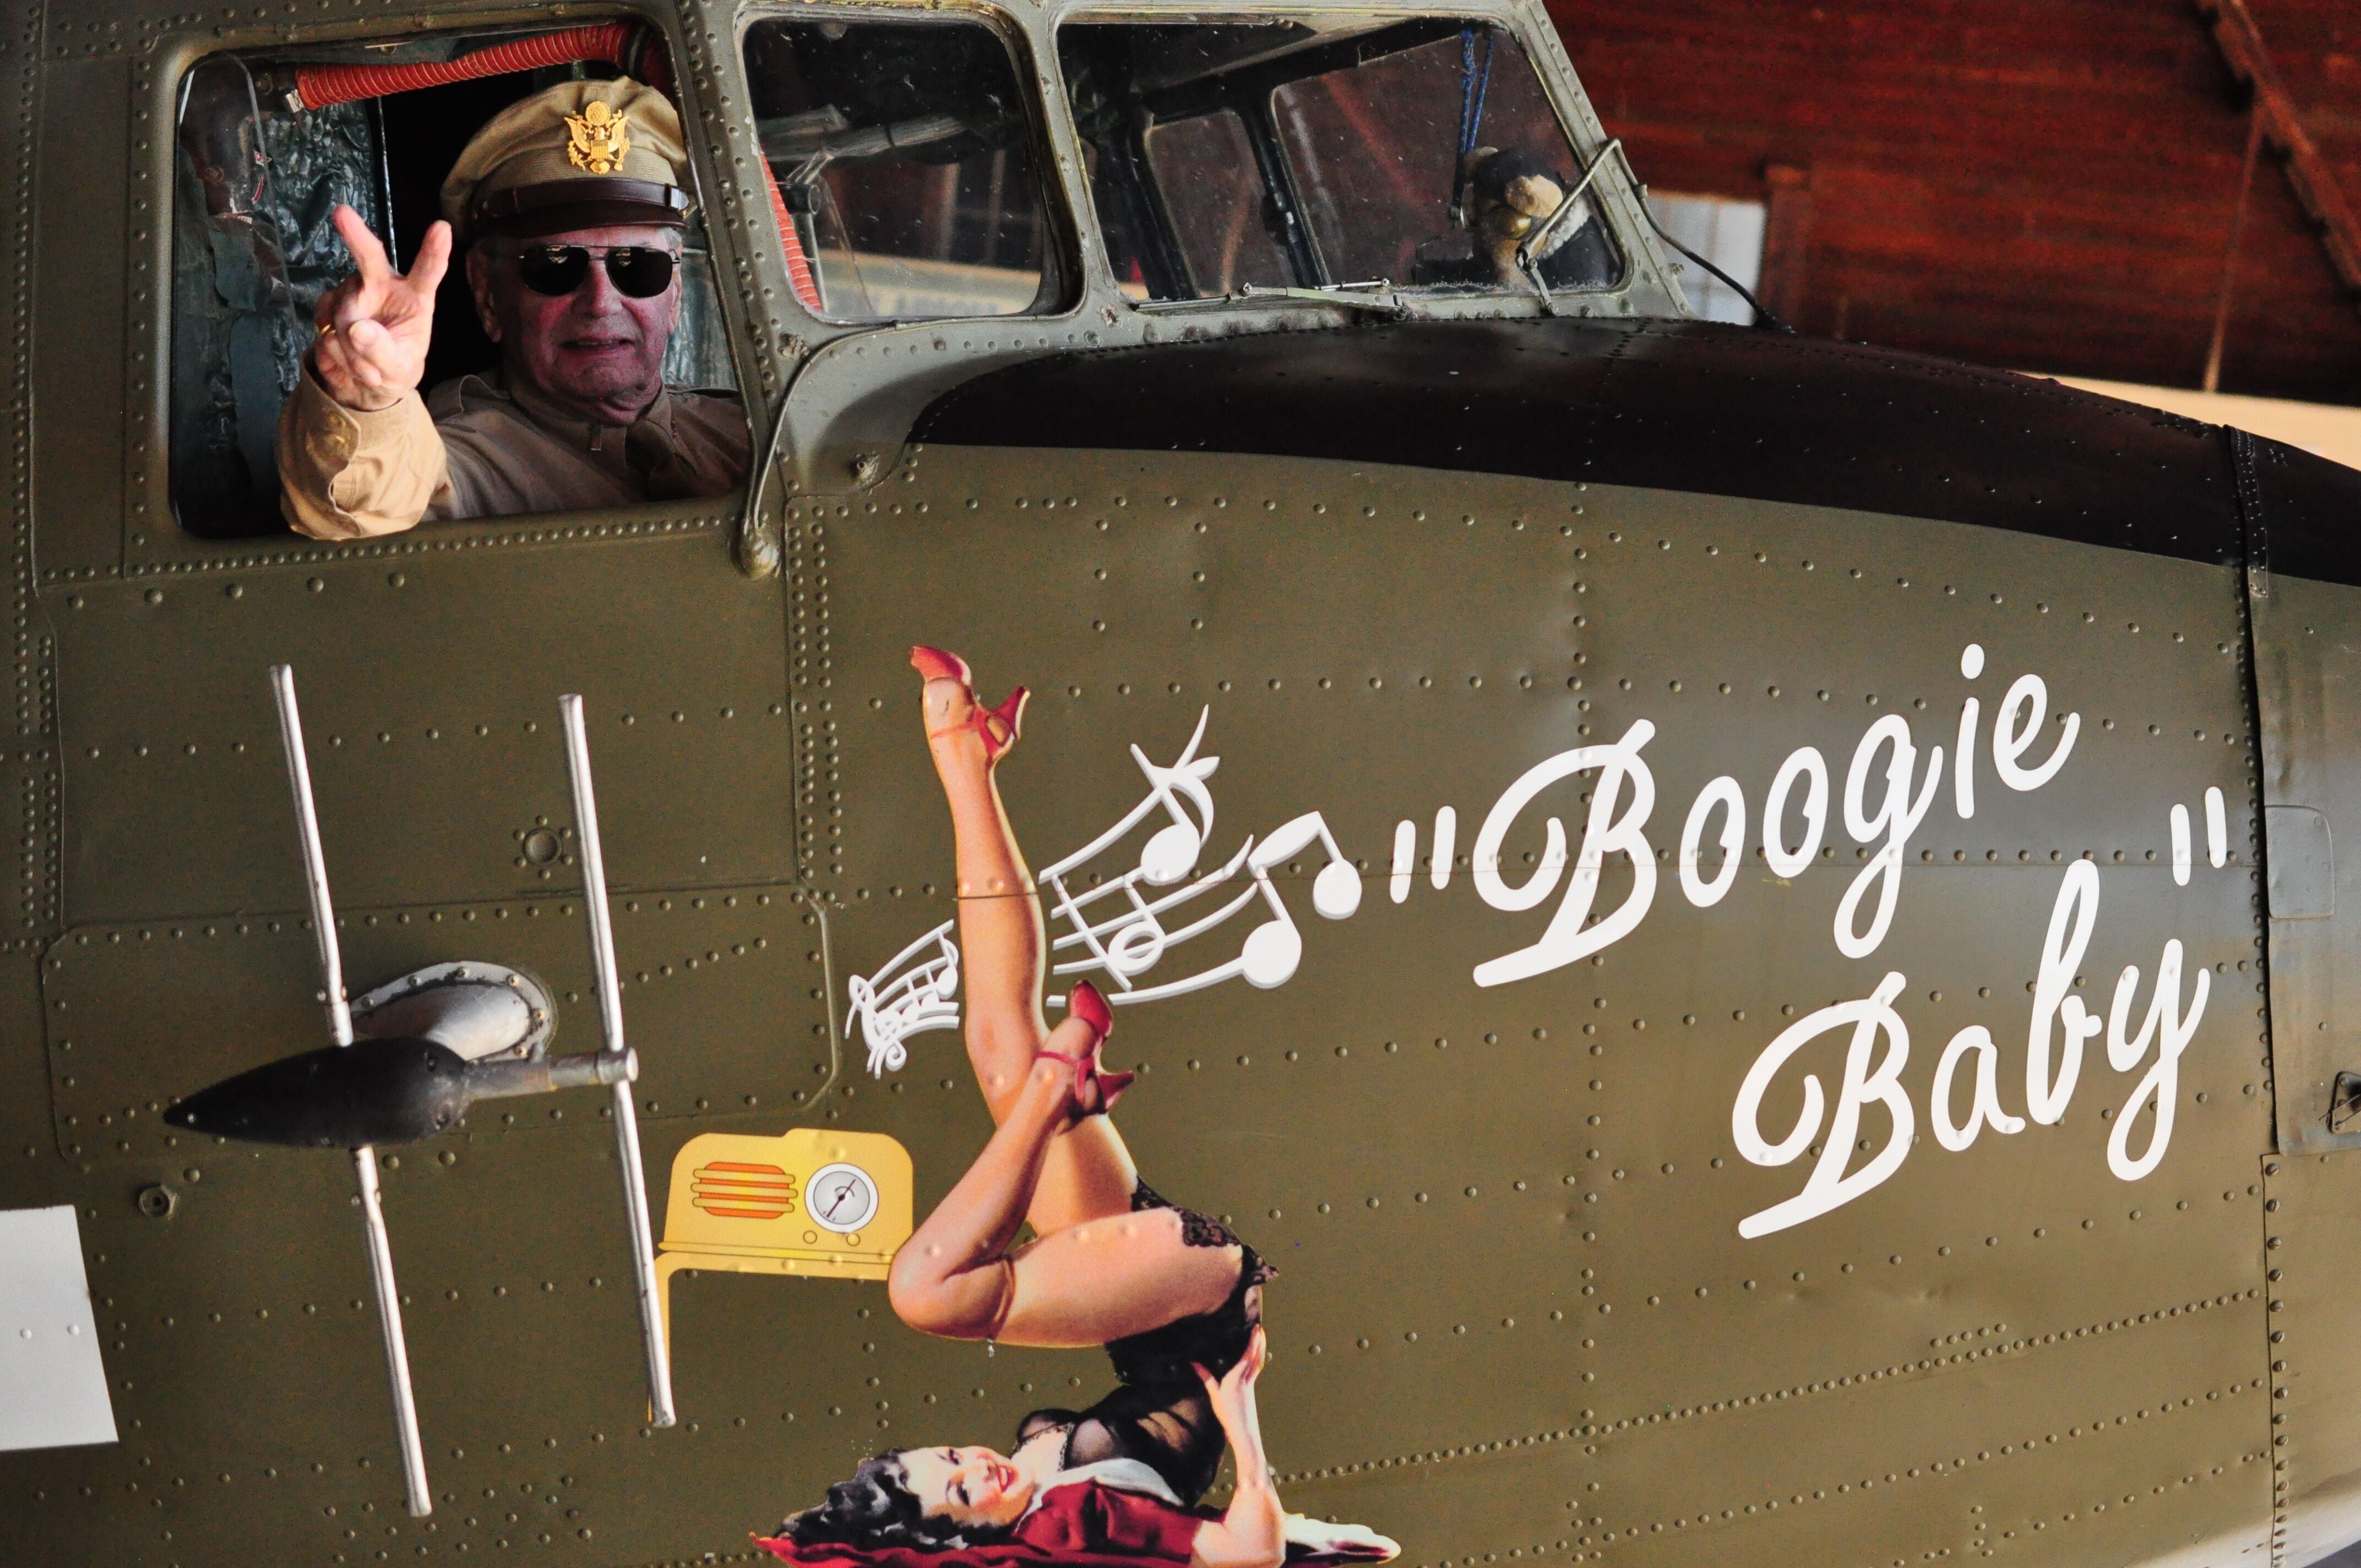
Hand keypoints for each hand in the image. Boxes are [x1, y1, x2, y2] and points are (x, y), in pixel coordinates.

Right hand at [309, 205, 451, 412]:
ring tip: (367, 370)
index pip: (427, 272)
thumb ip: (384, 352)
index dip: (434, 252)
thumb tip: (358, 329)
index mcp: (414, 297)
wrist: (365, 384)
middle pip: (369, 257)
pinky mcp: (326, 307)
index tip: (442, 228)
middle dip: (355, 235)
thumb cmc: (395, 367)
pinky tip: (346, 361)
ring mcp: (351, 293)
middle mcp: (381, 286)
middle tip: (341, 213)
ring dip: (352, 351)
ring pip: (343, 316)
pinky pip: (326, 331)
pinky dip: (336, 355)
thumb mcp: (398, 370)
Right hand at [1194, 1324, 1267, 1446]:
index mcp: (1237, 1378)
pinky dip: (1257, 1360)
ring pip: (1258, 1363)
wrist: (1244, 1431)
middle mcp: (1246, 1379)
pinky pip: (1256, 1370)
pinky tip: (1256, 1359)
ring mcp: (1251, 1384)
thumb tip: (1194, 1363)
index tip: (1255, 1329)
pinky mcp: (1251, 1390)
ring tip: (1261, 1338)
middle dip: (1259, 1342)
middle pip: (1256, 1357)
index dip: (1252, 1342)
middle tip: (1260, 1329)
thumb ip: (1205, 1377)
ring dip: (1260, 1349)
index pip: (1247, 1356)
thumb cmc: (1228, 1415)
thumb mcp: (1214, 1395)